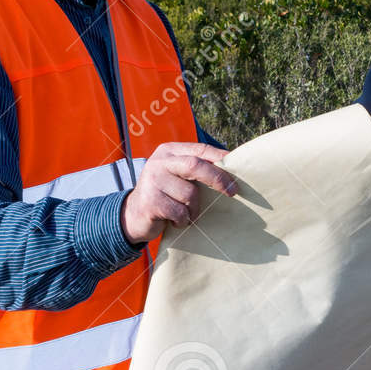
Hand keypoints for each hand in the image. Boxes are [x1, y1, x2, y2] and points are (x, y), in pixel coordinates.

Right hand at [121, 142, 236, 245]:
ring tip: (185, 213)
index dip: (221, 159)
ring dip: (194, 209)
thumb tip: (231, 169)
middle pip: (195, 166)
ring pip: (190, 194)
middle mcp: (159, 162)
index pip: (200, 149)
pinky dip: (183, 220)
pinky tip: (174, 220)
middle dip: (218, 179)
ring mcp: (153, 181)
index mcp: (169, 151)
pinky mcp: (151, 202)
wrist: (133, 215)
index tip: (238, 171)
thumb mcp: (177, 175)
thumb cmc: (164, 194)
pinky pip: (180, 212)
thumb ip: (196, 168)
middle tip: (232, 191)